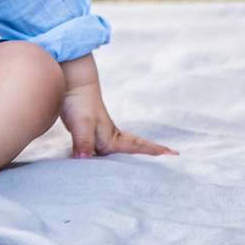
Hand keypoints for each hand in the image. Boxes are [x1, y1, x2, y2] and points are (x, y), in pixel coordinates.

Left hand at [59, 54, 175, 159]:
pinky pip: (105, 146)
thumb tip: (84, 160)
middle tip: (171, 153)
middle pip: (135, 145)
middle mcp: (110, 136)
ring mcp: (100, 133)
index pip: (137, 146)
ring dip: (134, 150)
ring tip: (148, 154)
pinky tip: (108, 154)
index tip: (174, 153)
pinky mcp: (89, 131)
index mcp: (113, 138)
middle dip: (150, 150)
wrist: (70, 84)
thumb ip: (84, 143)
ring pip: (121, 146)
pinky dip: (112, 152)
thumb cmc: (79, 104)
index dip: (153, 150)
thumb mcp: (82, 125)